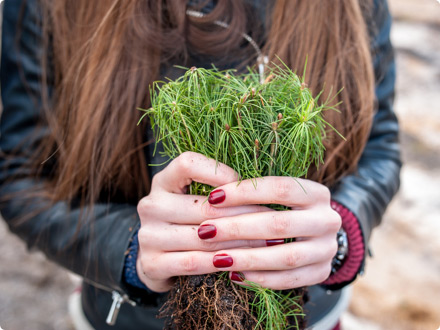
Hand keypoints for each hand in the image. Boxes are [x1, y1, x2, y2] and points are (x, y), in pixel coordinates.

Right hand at [136, 152, 268, 291]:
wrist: (158, 259)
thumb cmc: (187, 222)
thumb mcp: (193, 198)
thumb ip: (217, 190)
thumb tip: (263, 187)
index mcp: (163, 181)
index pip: (187, 163)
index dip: (218, 172)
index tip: (245, 184)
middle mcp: (150, 204)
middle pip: (202, 206)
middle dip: (244, 214)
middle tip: (274, 221)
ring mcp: (148, 235)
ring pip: (202, 236)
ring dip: (239, 242)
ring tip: (267, 243)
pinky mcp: (151, 263)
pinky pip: (193, 262)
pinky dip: (220, 262)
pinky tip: (241, 263)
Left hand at [200, 176, 340, 289]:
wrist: (314, 235)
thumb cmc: (283, 209)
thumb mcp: (275, 195)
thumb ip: (253, 195)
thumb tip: (213, 197)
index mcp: (317, 193)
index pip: (280, 188)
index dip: (245, 192)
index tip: (213, 197)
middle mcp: (328, 219)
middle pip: (280, 224)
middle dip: (238, 228)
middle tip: (206, 231)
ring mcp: (328, 249)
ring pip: (286, 256)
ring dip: (247, 258)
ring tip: (216, 258)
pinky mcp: (322, 273)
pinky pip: (289, 280)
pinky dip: (260, 279)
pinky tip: (235, 274)